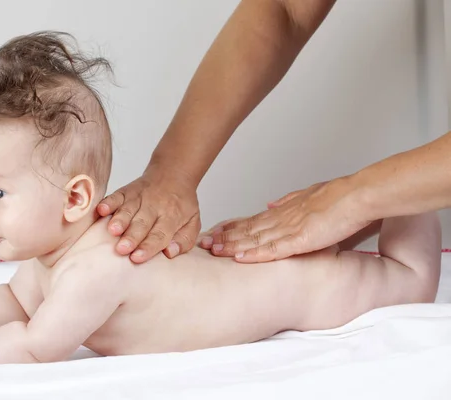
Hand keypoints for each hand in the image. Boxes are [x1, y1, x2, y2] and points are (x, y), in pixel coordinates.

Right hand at [97, 167, 200, 262]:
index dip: (148, 247)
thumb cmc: (181, 204)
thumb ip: (184, 240)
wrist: (173, 173)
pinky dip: (108, 202)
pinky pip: (116, 196)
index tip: (137, 258)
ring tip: (112, 231)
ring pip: (128, 210)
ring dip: (119, 220)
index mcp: (172, 217)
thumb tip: (170, 253)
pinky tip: (101, 210)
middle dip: (132, 236)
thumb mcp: (193, 222)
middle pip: (142, 223)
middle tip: (122, 249)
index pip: (160, 234)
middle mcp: (154, 207)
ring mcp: (139, 198)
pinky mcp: (126, 191)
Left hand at [201, 177, 370, 261]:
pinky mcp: (300, 239)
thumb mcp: (308, 197)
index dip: (231, 227)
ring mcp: (289, 228)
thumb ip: (288, 202)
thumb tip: (270, 205)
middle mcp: (281, 218)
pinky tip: (238, 258)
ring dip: (231, 246)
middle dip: (223, 237)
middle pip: (246, 229)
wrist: (358, 195)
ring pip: (253, 239)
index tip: (215, 232)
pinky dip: (253, 254)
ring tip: (212, 251)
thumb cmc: (340, 197)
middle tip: (202, 244)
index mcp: (283, 211)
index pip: (251, 220)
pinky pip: (272, 249)